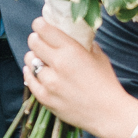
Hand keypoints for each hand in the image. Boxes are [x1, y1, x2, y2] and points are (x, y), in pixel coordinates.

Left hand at [23, 19, 137, 137]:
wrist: (108, 113)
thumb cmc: (106, 83)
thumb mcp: (98, 56)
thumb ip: (83, 42)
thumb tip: (73, 33)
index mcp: (71, 50)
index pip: (43, 29)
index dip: (40, 24)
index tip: (41, 25)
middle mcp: (57, 64)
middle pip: (33, 42)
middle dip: (36, 38)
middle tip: (40, 40)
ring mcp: (49, 83)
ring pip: (29, 61)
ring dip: (33, 57)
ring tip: (41, 59)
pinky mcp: (45, 98)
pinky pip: (29, 80)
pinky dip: (30, 73)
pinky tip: (34, 71)